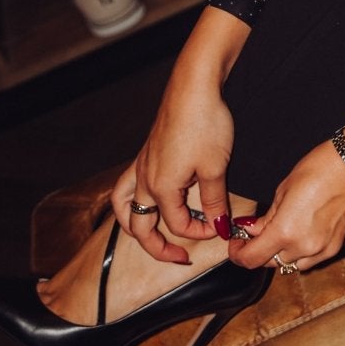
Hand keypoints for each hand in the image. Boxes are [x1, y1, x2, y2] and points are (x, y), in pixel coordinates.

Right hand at [112, 68, 235, 262]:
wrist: (193, 88)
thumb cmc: (204, 124)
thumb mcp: (216, 168)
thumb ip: (214, 202)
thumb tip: (219, 227)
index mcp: (161, 188)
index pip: (177, 225)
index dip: (200, 232)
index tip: (220, 227)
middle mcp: (144, 179)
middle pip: (140, 226)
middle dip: (157, 247)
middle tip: (179, 257)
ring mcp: (141, 166)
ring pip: (124, 206)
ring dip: (133, 225)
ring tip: (149, 235)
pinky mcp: (145, 153)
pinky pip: (128, 186)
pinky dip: (133, 200)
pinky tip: (151, 199)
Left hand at [228, 140, 344, 272]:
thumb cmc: (319, 169)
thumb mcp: (283, 191)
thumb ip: (267, 218)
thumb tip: (253, 231)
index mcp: (285, 232)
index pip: (251, 259)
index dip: (238, 254)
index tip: (237, 244)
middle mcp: (304, 247)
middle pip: (271, 263)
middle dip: (260, 252)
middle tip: (256, 235)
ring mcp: (324, 249)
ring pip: (293, 265)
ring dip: (282, 254)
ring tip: (281, 234)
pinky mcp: (339, 246)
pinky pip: (313, 259)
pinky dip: (303, 253)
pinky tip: (302, 234)